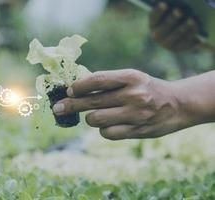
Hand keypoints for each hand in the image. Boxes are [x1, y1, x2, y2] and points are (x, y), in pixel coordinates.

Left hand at [52, 69, 190, 139]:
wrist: (178, 104)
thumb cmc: (147, 89)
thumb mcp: (132, 78)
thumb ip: (108, 82)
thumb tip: (76, 88)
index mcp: (131, 77)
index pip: (97, 80)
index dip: (78, 86)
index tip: (69, 91)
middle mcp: (134, 95)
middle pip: (92, 101)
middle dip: (70, 105)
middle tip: (57, 108)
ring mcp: (136, 114)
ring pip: (96, 119)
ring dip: (90, 118)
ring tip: (94, 115)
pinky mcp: (138, 131)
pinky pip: (107, 133)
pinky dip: (103, 129)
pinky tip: (109, 124)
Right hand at [149, 1, 200, 51]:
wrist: (181, 33)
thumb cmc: (176, 17)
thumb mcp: (171, 12)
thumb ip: (171, 9)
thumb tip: (175, 6)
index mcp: (153, 24)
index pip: (153, 17)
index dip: (158, 11)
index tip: (164, 4)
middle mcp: (157, 36)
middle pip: (164, 28)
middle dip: (171, 19)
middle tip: (179, 11)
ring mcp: (166, 44)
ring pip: (175, 35)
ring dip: (183, 28)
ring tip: (191, 20)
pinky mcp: (177, 49)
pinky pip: (184, 42)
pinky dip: (191, 35)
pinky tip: (196, 27)